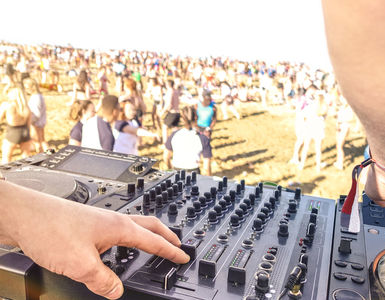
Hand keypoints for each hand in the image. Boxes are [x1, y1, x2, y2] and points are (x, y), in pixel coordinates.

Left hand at [0, 181, 188, 299]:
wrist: (22, 214)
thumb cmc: (49, 229)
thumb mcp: (80, 264)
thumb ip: (102, 280)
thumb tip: (116, 291)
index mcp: (118, 227)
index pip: (153, 240)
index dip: (170, 251)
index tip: (182, 256)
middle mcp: (111, 220)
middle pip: (148, 225)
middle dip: (165, 235)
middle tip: (176, 244)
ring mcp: (97, 221)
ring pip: (131, 227)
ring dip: (145, 235)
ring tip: (150, 245)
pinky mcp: (84, 226)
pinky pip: (113, 232)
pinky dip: (124, 239)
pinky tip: (113, 250)